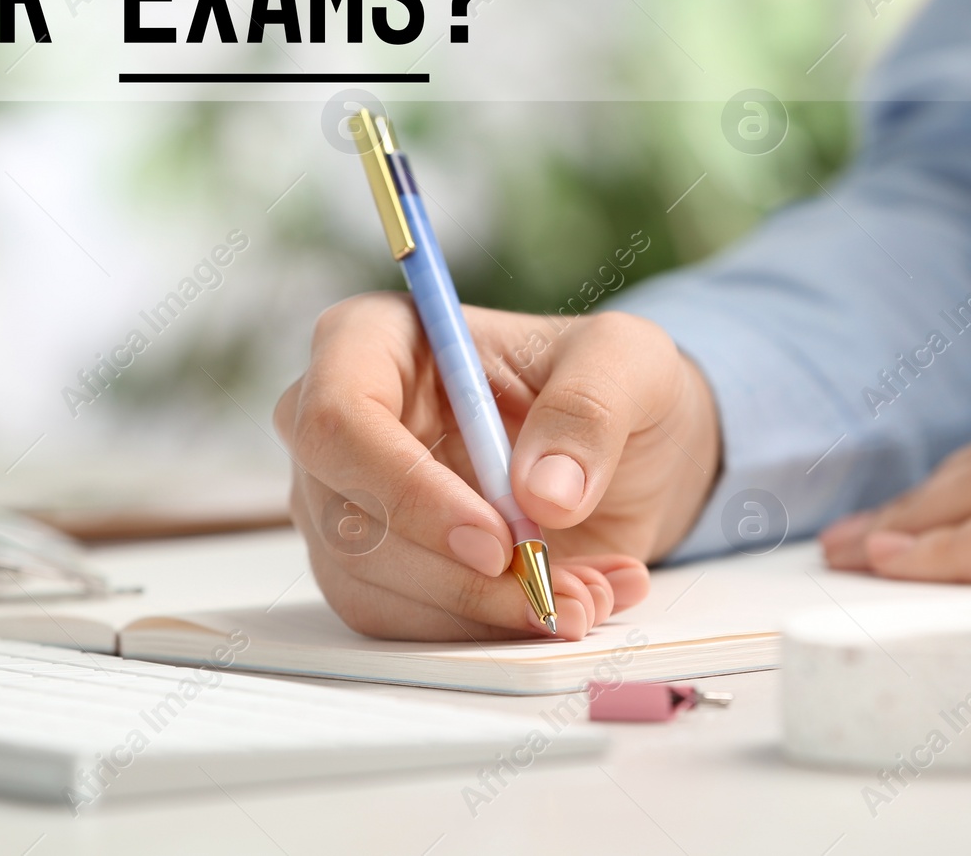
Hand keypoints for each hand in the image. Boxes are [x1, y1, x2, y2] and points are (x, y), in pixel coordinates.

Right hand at [276, 293, 719, 640]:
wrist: (631, 452)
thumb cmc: (609, 383)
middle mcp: (343, 423)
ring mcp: (348, 502)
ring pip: (371, 586)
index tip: (497, 540)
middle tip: (553, 593)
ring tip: (585, 596)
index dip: (407, 489)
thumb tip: (543, 492)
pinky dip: (489, 630)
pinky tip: (568, 600)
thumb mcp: (627, 362)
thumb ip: (588, 409)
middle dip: (457, 576)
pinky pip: (404, 624)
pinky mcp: (377, 569)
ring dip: (482, 613)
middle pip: (346, 519)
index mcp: (375, 340)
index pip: (339, 417)